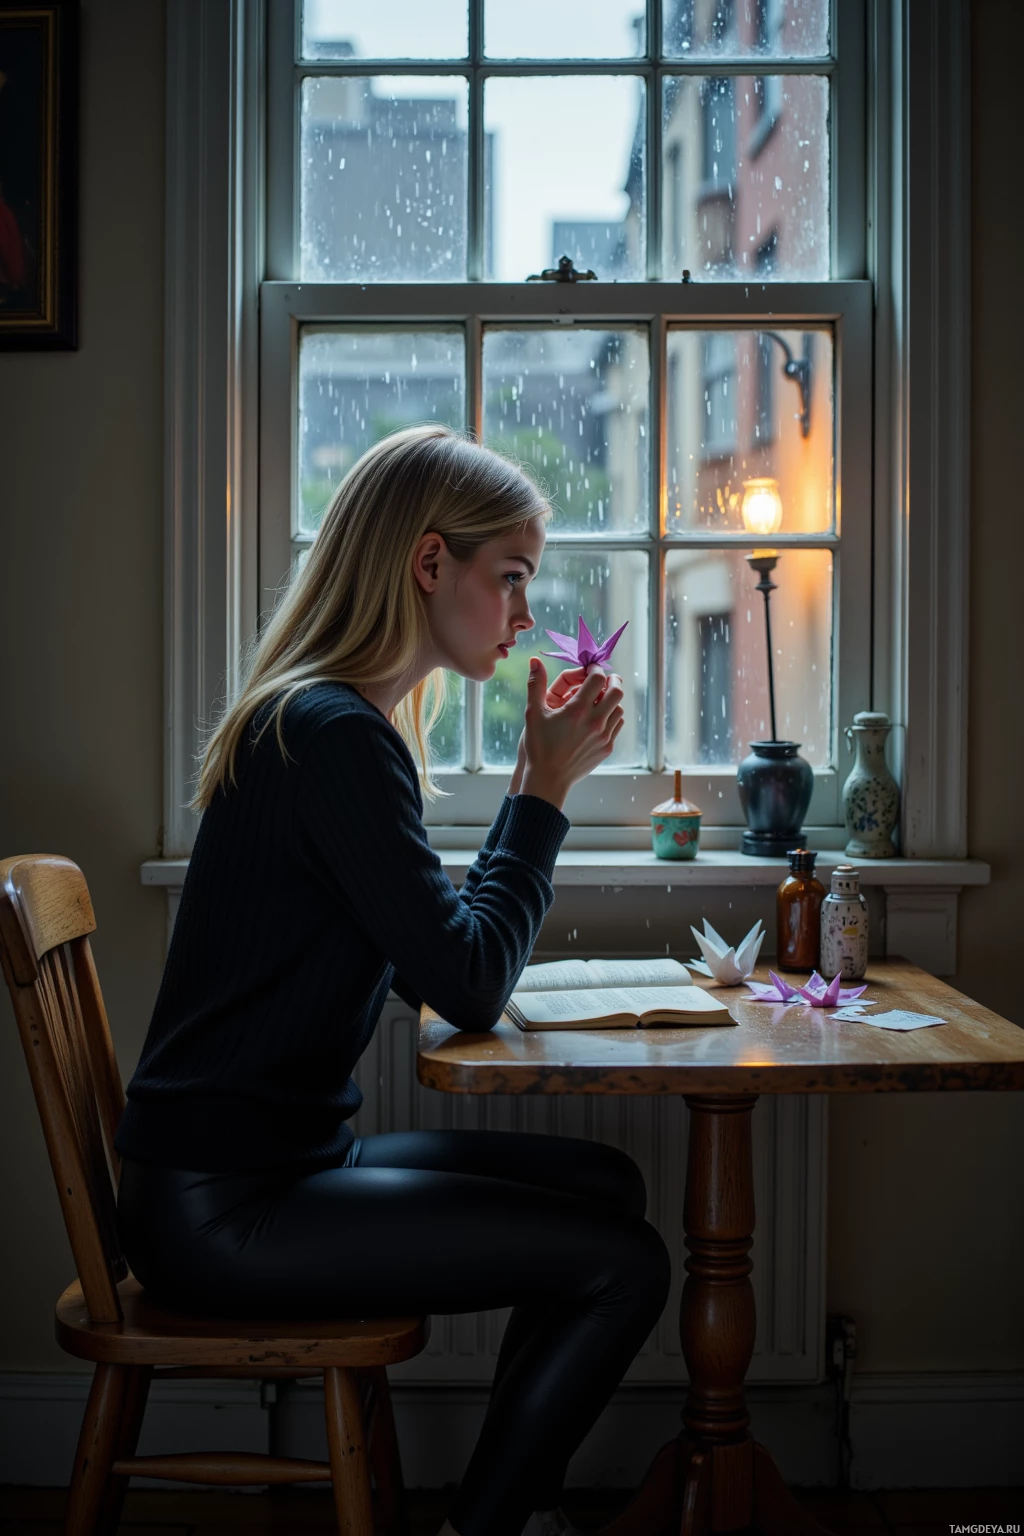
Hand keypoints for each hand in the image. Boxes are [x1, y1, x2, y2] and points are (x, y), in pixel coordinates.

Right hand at [520, 659, 624, 809]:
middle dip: (611, 680)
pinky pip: (618, 725)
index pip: (598, 678)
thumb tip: (534, 660)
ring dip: (612, 699)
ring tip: (600, 699)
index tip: (589, 670)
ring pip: (620, 708)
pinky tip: (600, 716)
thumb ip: (535, 684)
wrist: (548, 779)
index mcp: (577, 710)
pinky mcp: (607, 747)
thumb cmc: (538, 746)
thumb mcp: (533, 713)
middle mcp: (595, 721)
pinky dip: (613, 716)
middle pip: (617, 691)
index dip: (595, 670)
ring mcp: (604, 736)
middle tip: (603, 679)